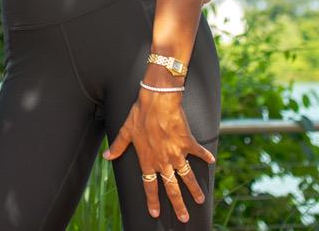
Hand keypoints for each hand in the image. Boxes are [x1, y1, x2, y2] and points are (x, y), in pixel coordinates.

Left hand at [102, 91, 214, 222]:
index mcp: (148, 160)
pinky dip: (205, 156)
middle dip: (178, 205)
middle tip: (184, 217)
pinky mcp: (188, 143)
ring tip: (200, 200)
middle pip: (172, 188)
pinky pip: (198, 152)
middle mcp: (163, 161)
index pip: (149, 186)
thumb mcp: (126, 131)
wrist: (157, 101)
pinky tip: (211, 161)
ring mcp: (177, 154)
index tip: (155, 212)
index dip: (152, 200)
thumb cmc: (140, 115)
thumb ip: (118, 146)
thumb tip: (107, 156)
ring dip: (194, 189)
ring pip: (187, 177)